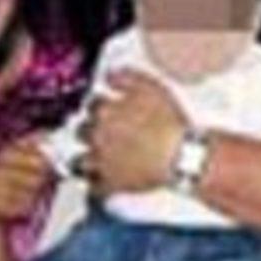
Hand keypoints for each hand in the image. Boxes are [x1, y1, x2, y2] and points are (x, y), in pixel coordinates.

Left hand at [82, 69, 187, 195]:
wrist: (181, 155)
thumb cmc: (169, 122)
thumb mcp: (150, 86)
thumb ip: (125, 76)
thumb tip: (108, 74)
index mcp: (105, 111)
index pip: (92, 105)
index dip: (101, 106)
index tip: (108, 110)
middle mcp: (97, 136)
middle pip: (81, 131)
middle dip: (91, 131)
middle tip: (105, 134)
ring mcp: (102, 162)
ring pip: (79, 161)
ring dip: (85, 158)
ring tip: (96, 159)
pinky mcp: (111, 184)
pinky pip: (94, 187)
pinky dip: (96, 184)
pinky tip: (103, 181)